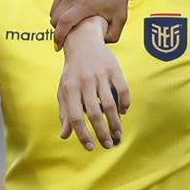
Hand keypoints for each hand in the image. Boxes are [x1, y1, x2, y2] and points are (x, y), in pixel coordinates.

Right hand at [50, 0, 135, 46]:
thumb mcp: (121, 17)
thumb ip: (112, 35)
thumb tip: (98, 45)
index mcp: (85, 4)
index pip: (64, 24)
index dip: (59, 38)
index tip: (58, 47)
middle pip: (55, 19)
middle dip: (58, 30)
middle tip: (65, 36)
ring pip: (54, 10)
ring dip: (58, 19)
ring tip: (68, 25)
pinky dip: (60, 7)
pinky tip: (70, 11)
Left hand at [56, 17, 129, 151]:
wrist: (83, 42)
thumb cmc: (72, 72)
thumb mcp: (64, 90)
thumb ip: (64, 112)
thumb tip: (64, 135)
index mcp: (69, 89)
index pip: (74, 116)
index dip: (82, 134)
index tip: (89, 147)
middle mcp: (84, 82)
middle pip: (93, 113)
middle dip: (101, 132)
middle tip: (107, 145)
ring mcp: (100, 75)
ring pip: (109, 104)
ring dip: (114, 122)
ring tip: (117, 134)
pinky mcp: (114, 69)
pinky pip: (122, 90)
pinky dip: (125, 103)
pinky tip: (123, 113)